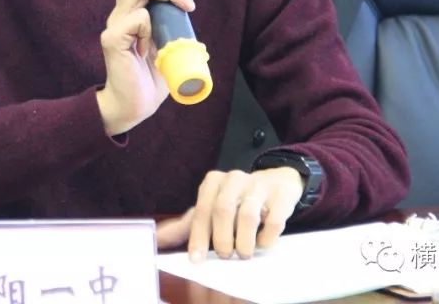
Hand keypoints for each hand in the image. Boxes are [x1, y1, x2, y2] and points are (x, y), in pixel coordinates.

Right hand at [96, 0, 194, 135]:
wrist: (134, 105)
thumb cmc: (149, 76)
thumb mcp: (164, 41)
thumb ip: (167, 22)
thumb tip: (185, 4)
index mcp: (128, 11)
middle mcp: (118, 14)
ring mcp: (114, 26)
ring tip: (185, 6)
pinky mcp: (113, 40)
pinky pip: (137, 17)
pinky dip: (151, 24)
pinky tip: (153, 44)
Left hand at [156, 168, 303, 259]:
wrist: (275, 184)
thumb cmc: (236, 201)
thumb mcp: (210, 209)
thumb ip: (186, 225)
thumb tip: (158, 239)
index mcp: (213, 182)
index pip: (202, 210)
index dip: (199, 237)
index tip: (196, 259)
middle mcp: (234, 179)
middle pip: (222, 210)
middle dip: (222, 239)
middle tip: (226, 256)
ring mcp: (259, 185)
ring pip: (248, 214)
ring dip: (244, 241)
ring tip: (244, 253)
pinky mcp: (281, 195)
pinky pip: (273, 219)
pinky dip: (266, 238)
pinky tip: (262, 243)